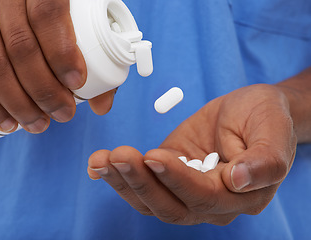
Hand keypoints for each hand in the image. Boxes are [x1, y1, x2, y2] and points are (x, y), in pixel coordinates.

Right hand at [0, 0, 114, 133]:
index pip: (46, 14)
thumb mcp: (80, 14)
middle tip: (63, 113)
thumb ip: (96, 52)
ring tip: (38, 124)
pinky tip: (5, 120)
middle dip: (44, 90)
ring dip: (17, 103)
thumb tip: (101, 105)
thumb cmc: (57, 6)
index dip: (61, 53)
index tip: (77, 83)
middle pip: (20, 47)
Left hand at [87, 84, 296, 224]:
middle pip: (171, 207)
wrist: (248, 112)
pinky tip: (98, 165)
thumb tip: (240, 181)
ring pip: (151, 201)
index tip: (154, 156)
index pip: (205, 196)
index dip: (177, 180)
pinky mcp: (169, 174)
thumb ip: (266, 159)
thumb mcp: (273, 129)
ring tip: (101, 160)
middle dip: (142, 183)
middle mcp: (212, 202)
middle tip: (119, 156)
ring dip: (124, 182)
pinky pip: (143, 184)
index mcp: (241, 195)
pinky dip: (120, 177)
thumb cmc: (265, 116)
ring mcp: (187, 190)